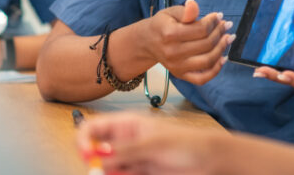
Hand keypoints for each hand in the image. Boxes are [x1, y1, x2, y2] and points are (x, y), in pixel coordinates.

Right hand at [76, 112, 221, 174]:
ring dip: (106, 173)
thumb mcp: (153, 145)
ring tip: (122, 174)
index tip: (84, 155)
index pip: (93, 128)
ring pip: (107, 167)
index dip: (83, 140)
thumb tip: (98, 155)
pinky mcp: (140, 173)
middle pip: (96, 151)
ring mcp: (132, 158)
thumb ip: (125, 150)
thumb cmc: (186, 143)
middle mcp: (125, 140)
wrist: (210, 160)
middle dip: (93, 163)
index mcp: (126, 124)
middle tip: (98, 174)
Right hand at [143, 0, 233, 85]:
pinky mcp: (180, 75)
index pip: (200, 29)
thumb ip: (185, 11)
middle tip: (225, 25)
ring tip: (228, 38)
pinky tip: (223, 58)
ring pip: (207, 61)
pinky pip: (202, 78)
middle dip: (220, 33)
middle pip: (206, 44)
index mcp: (170, 34)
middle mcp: (173, 52)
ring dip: (222, 49)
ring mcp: (177, 66)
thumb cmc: (162, 25)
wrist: (148, 42)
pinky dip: (215, 70)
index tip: (219, 16)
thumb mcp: (171, 12)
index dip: (213, 21)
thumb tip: (193, 3)